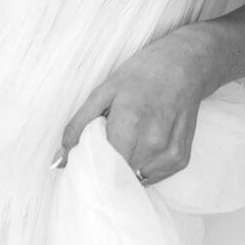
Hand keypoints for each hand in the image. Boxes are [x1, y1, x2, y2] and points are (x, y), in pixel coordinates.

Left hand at [59, 25, 217, 186]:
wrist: (186, 66)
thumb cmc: (142, 73)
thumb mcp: (104, 90)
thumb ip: (78, 126)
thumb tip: (59, 161)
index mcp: (130, 121)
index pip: (102, 167)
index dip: (90, 167)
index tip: (84, 161)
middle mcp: (153, 142)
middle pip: (116, 174)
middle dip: (106, 164)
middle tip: (106, 141)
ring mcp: (170, 154)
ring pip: (133, 178)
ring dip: (125, 165)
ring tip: (129, 137)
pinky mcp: (181, 160)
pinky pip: (151, 177)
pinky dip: (142, 165)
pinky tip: (144, 141)